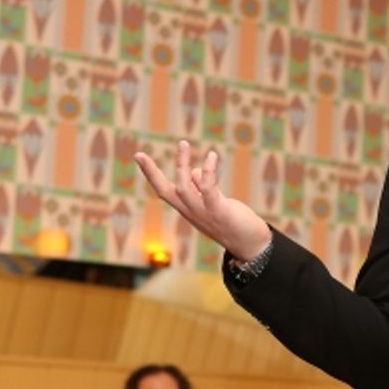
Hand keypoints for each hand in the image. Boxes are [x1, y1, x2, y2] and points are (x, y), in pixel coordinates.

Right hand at [134, 142, 271, 261]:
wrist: (249, 245)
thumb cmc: (232, 222)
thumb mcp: (212, 203)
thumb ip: (202, 188)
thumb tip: (196, 171)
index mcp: (187, 209)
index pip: (163, 190)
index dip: (150, 174)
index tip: (138, 156)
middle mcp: (191, 211)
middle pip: (164, 191)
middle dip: (150, 173)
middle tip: (139, 154)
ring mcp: (203, 212)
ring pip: (184, 187)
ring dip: (182, 164)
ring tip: (182, 143)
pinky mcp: (218, 211)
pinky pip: (208, 188)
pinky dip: (208, 171)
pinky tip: (212, 156)